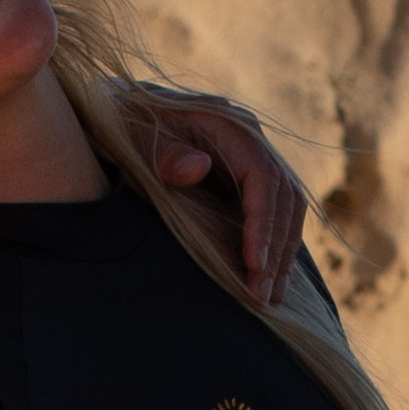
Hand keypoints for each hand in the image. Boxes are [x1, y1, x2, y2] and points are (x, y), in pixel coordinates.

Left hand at [135, 94, 309, 303]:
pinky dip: (273, 246)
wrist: (121, 111)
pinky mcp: (245, 181)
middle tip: (263, 295)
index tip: (254, 263)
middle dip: (277, 248)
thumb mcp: (137, 136)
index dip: (262, 222)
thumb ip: (164, 152)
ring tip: (270, 298)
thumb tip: (198, 168)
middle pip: (285, 197)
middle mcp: (251, 141)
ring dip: (282, 254)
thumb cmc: (127, 125)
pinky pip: (273, 214)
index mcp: (231, 125)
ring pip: (286, 209)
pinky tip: (266, 278)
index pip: (263, 176)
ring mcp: (251, 160)